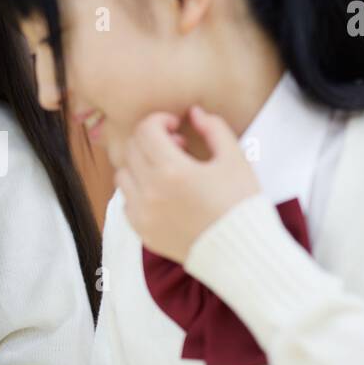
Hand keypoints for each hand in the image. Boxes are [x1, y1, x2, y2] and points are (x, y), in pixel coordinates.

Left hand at [116, 106, 261, 262]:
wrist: (240, 252)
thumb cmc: (241, 204)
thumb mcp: (235, 159)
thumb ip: (214, 128)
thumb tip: (194, 113)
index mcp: (172, 171)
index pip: (146, 130)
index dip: (160, 120)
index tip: (176, 125)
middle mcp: (150, 192)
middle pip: (132, 149)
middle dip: (151, 139)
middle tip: (176, 145)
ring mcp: (142, 214)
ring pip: (122, 174)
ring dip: (140, 163)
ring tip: (166, 168)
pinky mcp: (142, 232)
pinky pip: (126, 202)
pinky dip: (137, 190)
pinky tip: (161, 192)